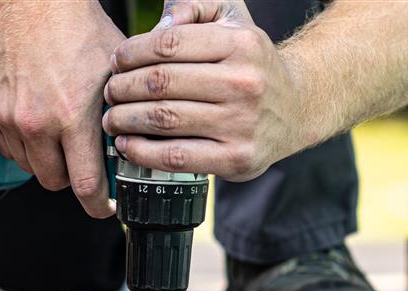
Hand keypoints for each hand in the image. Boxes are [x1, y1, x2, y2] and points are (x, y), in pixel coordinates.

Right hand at [0, 1, 122, 217]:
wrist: (36, 6)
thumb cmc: (79, 32)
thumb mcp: (117, 78)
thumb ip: (123, 119)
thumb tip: (131, 151)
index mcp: (73, 117)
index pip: (85, 185)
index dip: (98, 205)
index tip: (104, 207)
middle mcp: (39, 123)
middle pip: (55, 183)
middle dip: (71, 178)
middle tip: (82, 161)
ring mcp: (12, 119)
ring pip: (31, 168)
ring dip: (47, 162)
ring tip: (60, 136)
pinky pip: (10, 150)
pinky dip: (25, 146)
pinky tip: (40, 125)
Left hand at [103, 0, 307, 181]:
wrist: (297, 108)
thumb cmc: (253, 65)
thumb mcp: (235, 21)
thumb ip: (197, 8)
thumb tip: (161, 21)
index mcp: (241, 44)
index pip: (169, 44)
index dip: (132, 53)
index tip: (116, 61)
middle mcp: (244, 84)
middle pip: (161, 83)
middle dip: (123, 87)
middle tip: (110, 92)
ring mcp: (241, 124)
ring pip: (164, 120)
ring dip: (126, 119)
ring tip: (112, 118)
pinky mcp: (235, 159)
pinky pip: (176, 157)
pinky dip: (143, 152)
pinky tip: (128, 145)